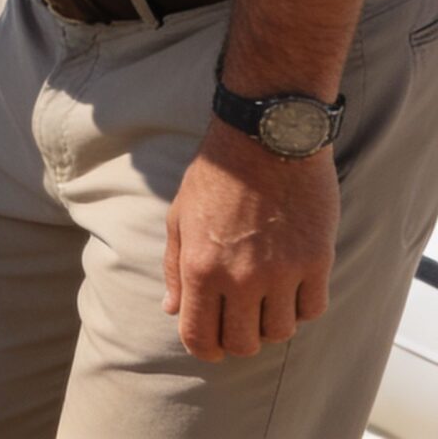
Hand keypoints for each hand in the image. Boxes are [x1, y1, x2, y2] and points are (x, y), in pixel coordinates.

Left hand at [163, 120, 337, 360]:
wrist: (264, 140)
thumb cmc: (214, 176)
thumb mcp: (179, 218)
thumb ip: (174, 269)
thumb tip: (172, 309)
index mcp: (201, 268)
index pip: (200, 336)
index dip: (203, 349)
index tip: (209, 345)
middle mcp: (242, 277)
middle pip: (244, 343)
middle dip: (237, 340)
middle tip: (237, 322)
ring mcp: (283, 271)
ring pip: (280, 332)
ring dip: (270, 324)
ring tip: (264, 301)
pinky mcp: (316, 261)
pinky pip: (312, 309)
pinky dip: (300, 308)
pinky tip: (290, 289)